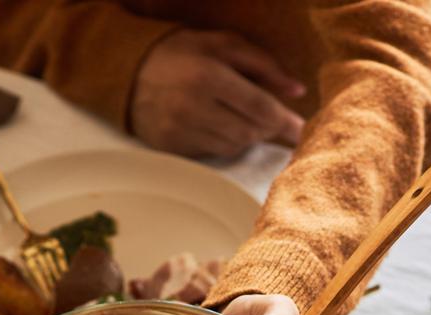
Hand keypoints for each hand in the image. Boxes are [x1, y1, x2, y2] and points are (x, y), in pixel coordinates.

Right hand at [129, 29, 304, 157]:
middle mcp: (194, 108)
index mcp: (209, 77)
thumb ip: (263, 63)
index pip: (260, 107)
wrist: (129, 73)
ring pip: (234, 146)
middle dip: (268, 129)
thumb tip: (296, 90)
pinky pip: (214, 154)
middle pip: (250, 131)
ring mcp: (181, 131)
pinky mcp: (173, 148)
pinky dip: (226, 143)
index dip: (285, 120)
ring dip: (248, 135)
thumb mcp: (221, 44)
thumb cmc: (182, 53)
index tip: (301, 127)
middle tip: (276, 122)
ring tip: (244, 118)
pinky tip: (221, 127)